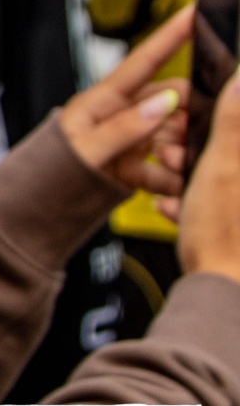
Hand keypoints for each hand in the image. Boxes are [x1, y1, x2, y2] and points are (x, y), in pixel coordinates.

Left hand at [55, 8, 191, 190]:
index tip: (192, 13)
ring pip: (174, 136)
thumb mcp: (83, 149)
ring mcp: (129, 140)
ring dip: (182, 152)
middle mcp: (120, 115)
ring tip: (176, 167)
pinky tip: (175, 190)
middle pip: (171, 102)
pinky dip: (173, 180)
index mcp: (102, 100)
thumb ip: (124, 128)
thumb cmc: (46, 170)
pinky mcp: (134, 166)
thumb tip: (164, 104)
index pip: (143, 62)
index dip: (170, 37)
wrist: (34, 205)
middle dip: (190, 114)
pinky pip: (166, 169)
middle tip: (198, 132)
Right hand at [179, 52, 239, 282]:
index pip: (231, 125)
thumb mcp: (220, 166)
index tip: (188, 118)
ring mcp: (237, 204)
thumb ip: (232, 122)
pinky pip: (213, 201)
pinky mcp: (233, 223)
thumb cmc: (224, 235)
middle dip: (194, 144)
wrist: (222, 288)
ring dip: (188, 172)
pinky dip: (193, 200)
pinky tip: (175, 205)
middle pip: (223, 148)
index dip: (211, 116)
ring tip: (171, 181)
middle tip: (174, 152)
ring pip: (217, 173)